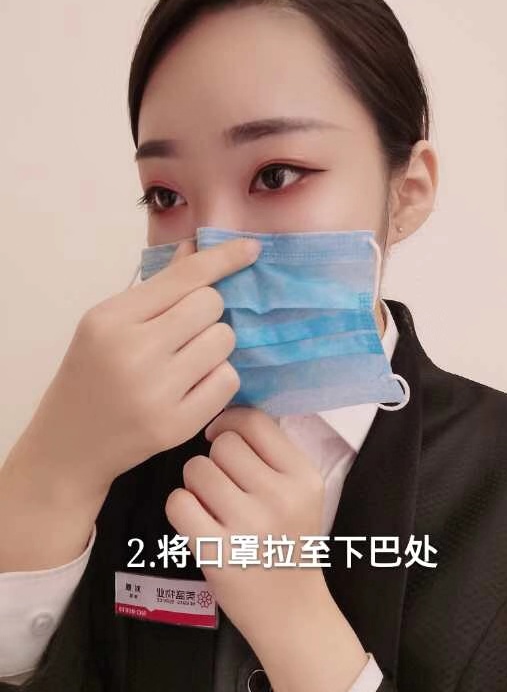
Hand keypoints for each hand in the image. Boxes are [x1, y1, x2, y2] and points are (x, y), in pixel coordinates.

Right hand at [16, 236, 260, 494]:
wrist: (69, 444)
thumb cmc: (92, 374)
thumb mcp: (109, 324)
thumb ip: (156, 288)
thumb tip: (196, 247)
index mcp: (111, 319)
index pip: (183, 277)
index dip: (223, 259)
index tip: (252, 248)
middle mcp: (133, 352)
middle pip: (210, 305)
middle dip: (207, 313)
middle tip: (186, 331)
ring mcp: (156, 391)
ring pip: (224, 341)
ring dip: (215, 346)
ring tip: (188, 360)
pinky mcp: (176, 425)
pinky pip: (229, 381)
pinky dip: (218, 378)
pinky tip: (194, 386)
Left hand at [164, 406, 329, 645]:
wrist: (292, 611)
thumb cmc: (289, 544)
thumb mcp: (301, 493)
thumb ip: (271, 455)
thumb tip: (222, 415)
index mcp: (303, 477)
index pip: (255, 422)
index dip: (230, 421)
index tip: (221, 436)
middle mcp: (280, 497)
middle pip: (222, 444)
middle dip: (213, 459)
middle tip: (223, 485)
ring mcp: (249, 525)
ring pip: (196, 469)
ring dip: (195, 484)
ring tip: (212, 506)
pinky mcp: (218, 552)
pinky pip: (178, 503)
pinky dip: (181, 509)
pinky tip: (197, 522)